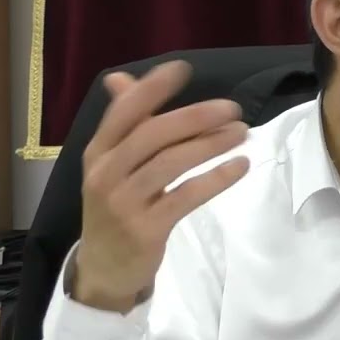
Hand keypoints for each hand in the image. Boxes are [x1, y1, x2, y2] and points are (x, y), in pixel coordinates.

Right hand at [74, 60, 249, 311]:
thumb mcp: (112, 167)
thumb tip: (122, 78)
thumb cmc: (116, 209)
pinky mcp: (146, 229)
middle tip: (232, 108)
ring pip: (171, 163)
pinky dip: (216, 179)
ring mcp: (124, 203)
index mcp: (98, 153)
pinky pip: (186, 196)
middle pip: (152, 134)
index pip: (123, 112)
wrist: (104, 270)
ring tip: (241, 132)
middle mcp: (106, 174)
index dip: (151, 89)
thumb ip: (125, 125)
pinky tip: (239, 166)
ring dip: (210, 144)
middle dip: (195, 116)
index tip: (182, 69)